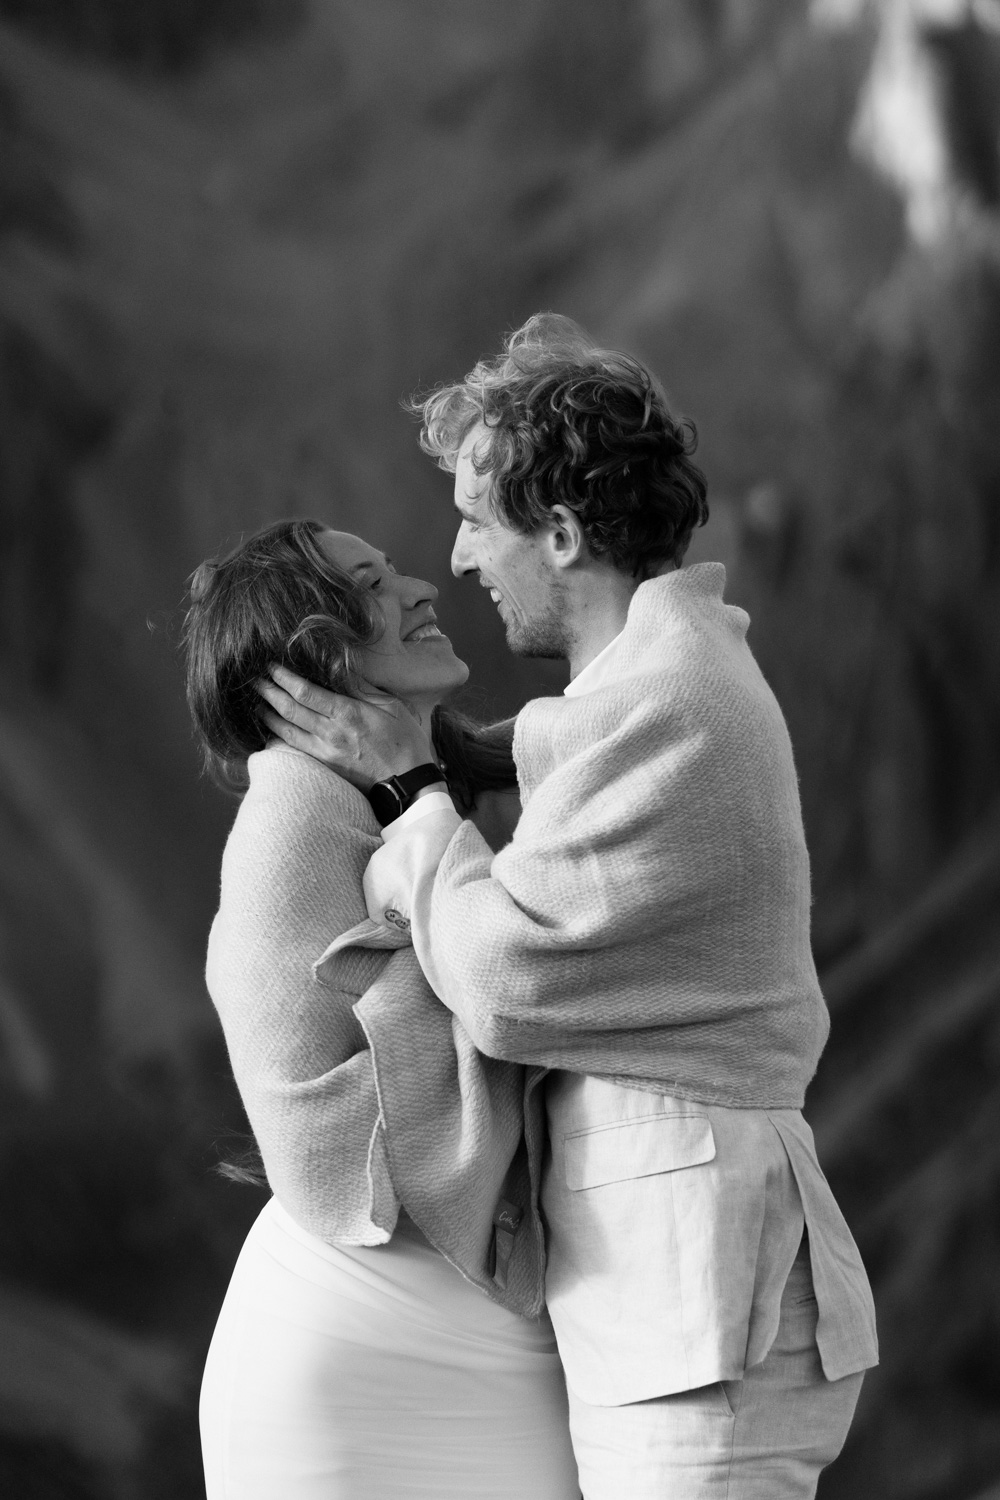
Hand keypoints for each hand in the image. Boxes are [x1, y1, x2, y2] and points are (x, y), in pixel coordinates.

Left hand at [257, 665, 434, 790]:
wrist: (407, 782)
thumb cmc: (403, 741)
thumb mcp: (390, 705)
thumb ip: (362, 688)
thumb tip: (340, 669)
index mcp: (346, 713)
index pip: (305, 692)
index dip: (284, 678)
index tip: (271, 667)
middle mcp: (329, 733)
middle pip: (289, 710)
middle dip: (269, 693)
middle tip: (255, 680)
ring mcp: (324, 752)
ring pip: (285, 731)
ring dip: (267, 715)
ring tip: (257, 703)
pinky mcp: (324, 767)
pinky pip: (293, 748)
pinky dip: (278, 736)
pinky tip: (272, 729)